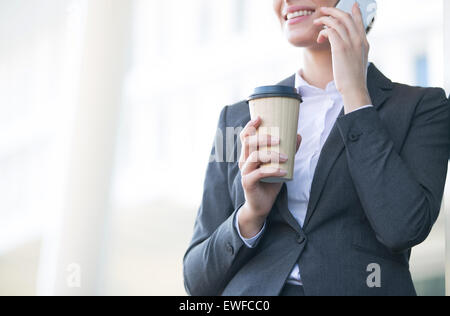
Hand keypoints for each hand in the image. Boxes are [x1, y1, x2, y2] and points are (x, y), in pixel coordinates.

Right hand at [237, 116, 301, 237]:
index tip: (260, 118)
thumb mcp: (279, 165)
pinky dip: (272, 170)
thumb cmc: (269, 183)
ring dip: (271, 154)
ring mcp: (245, 172)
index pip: (245, 136)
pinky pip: (259, 173)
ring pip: (254, 156)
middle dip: (263, 138)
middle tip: (279, 139)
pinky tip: (283, 171)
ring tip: (285, 157)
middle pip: (248, 142)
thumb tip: (298, 135)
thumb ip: (287, 151)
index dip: (250, 126)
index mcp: (248, 154)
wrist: (261, 205)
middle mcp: (244, 161)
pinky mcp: (247, 182)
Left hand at [313, 3, 371, 113]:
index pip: (359, 21)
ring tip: (317, 22)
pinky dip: (323, 31)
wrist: (354, 89)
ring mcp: (350, 42)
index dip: (355, 12)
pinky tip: (320, 37)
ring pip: (337, 22)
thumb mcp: (358, 62)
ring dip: (325, 20)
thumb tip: (349, 49)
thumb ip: (355, 51)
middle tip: (324, 11)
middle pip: (346, 17)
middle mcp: (358, 40)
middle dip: (334, 11)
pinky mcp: (340, 48)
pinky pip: (330, 31)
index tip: (352, 5)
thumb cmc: (354, 79)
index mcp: (364, 43)